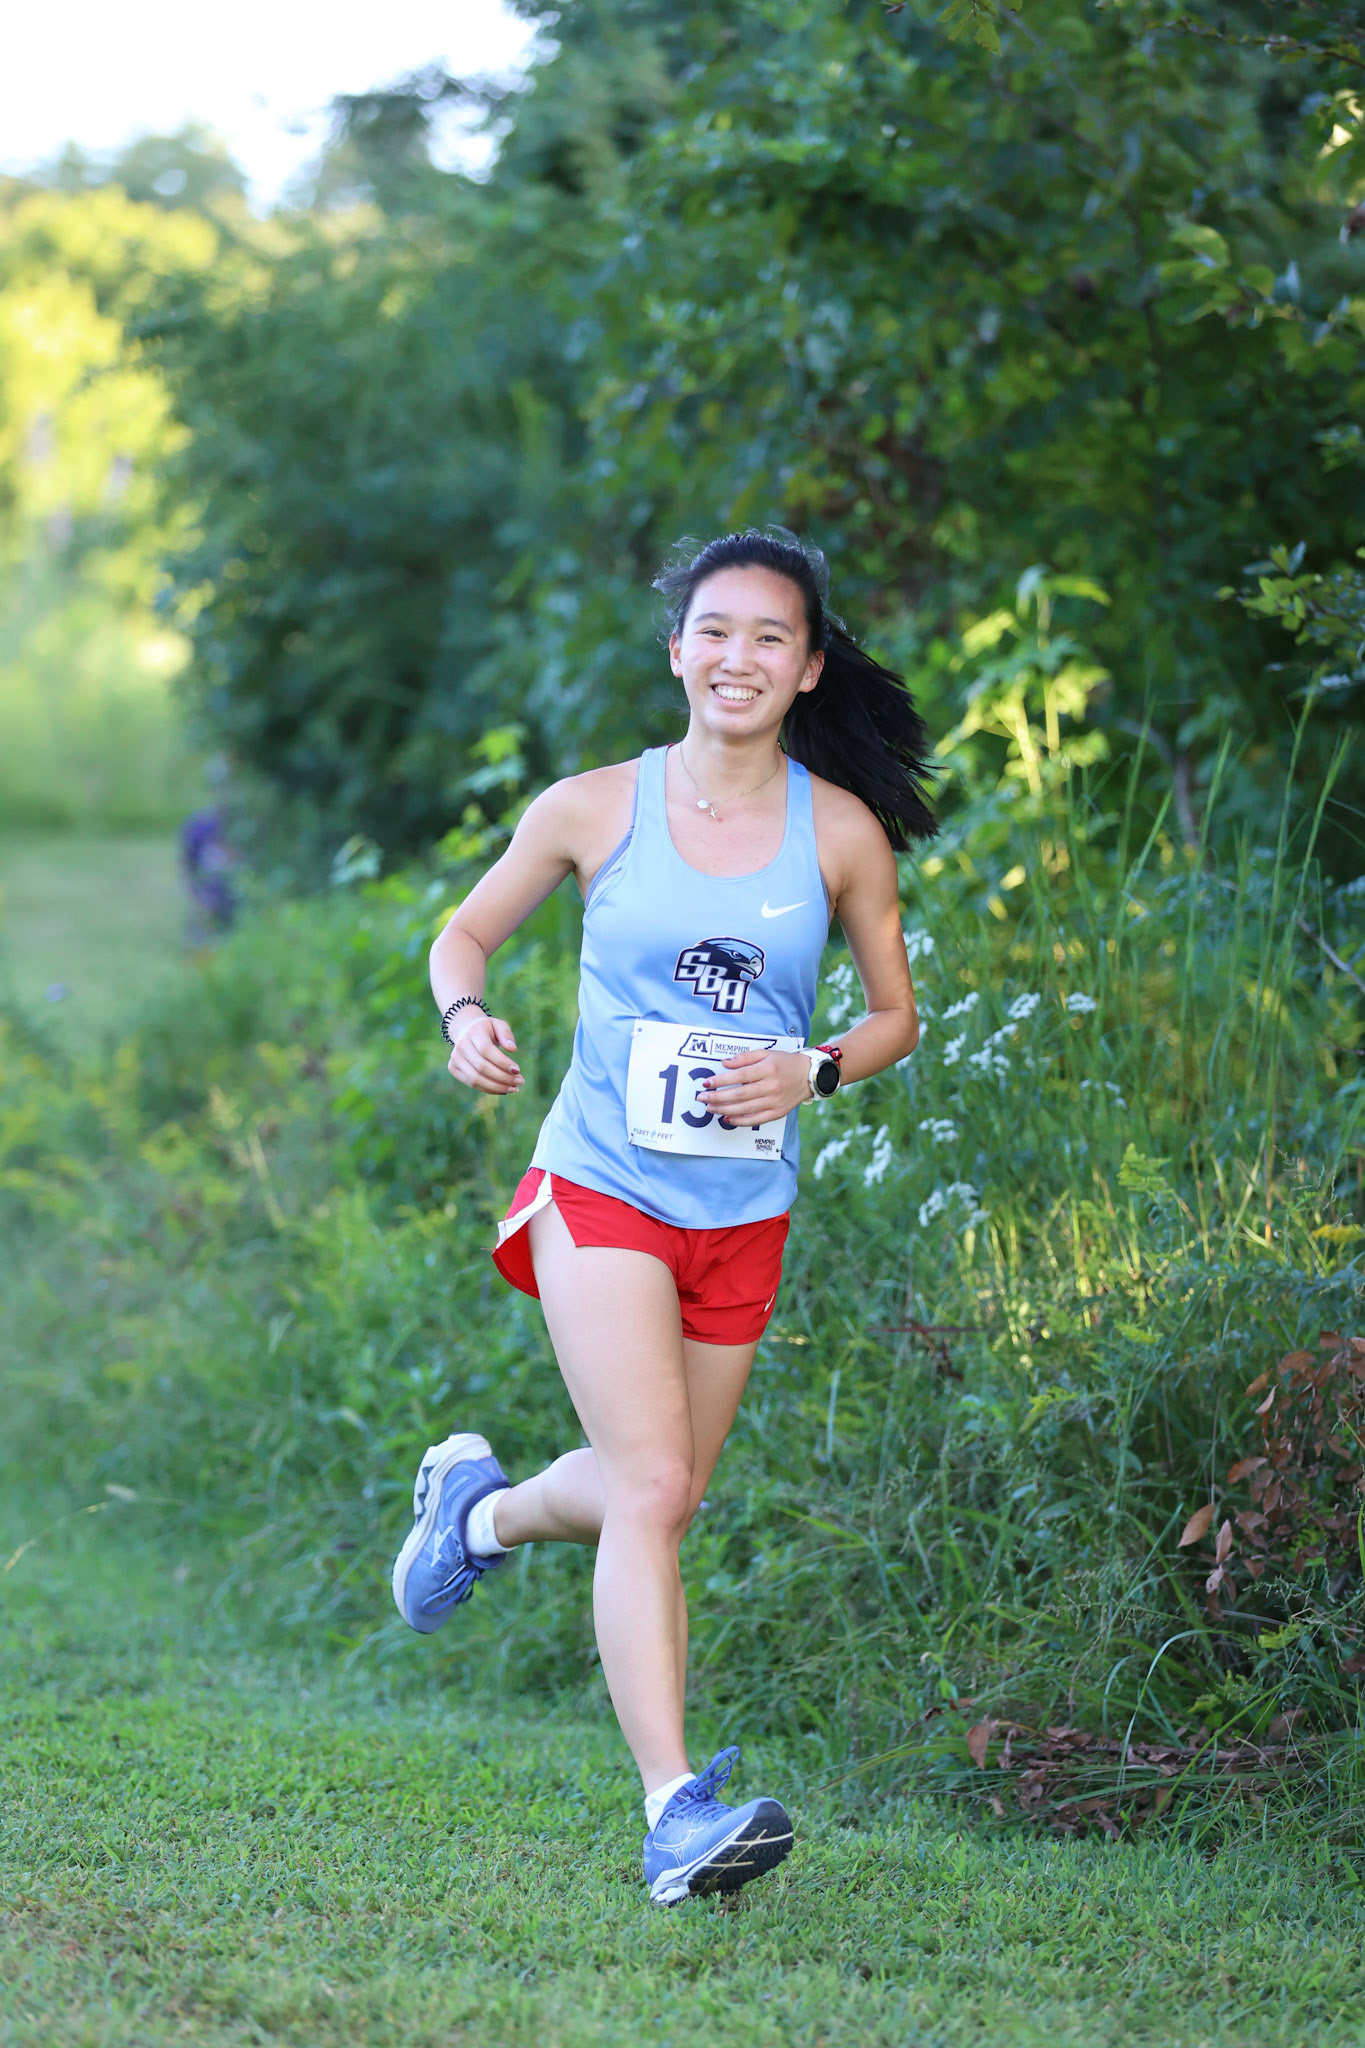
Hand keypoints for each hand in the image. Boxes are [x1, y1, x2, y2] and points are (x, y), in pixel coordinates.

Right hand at [446, 1011, 521, 1094]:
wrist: (466, 1030)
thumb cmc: (488, 1029)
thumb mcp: (499, 1025)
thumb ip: (506, 1034)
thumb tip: (512, 1049)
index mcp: (473, 1032)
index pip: (486, 1050)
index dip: (502, 1062)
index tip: (517, 1070)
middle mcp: (461, 1045)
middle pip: (482, 1067)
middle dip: (503, 1077)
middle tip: (520, 1081)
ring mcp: (455, 1058)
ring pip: (476, 1079)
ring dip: (497, 1087)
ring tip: (514, 1088)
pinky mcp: (453, 1068)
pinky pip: (472, 1083)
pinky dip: (489, 1089)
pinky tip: (503, 1089)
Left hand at [695, 1048, 810, 1127]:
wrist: (809, 1075)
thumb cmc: (785, 1062)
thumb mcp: (766, 1053)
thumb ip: (745, 1058)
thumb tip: (725, 1064)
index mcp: (768, 1069)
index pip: (740, 1076)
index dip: (722, 1080)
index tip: (707, 1082)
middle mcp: (771, 1086)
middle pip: (739, 1095)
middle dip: (718, 1097)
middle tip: (702, 1098)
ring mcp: (774, 1102)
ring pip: (745, 1109)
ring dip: (724, 1109)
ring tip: (710, 1107)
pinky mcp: (777, 1113)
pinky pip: (755, 1120)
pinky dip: (739, 1121)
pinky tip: (726, 1118)